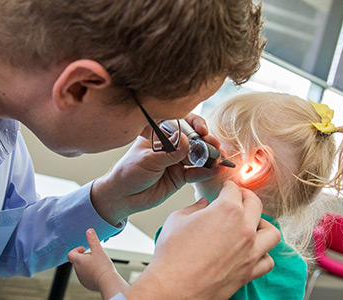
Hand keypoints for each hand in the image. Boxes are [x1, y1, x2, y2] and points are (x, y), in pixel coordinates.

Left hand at [67, 229, 128, 298]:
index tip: (84, 249)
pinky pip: (87, 277)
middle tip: (95, 256)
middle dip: (85, 257)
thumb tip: (89, 231)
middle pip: (78, 261)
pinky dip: (91, 274)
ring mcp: (82, 279)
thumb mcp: (99, 250)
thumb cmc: (103, 267)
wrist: (108, 282)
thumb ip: (93, 240)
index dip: (76, 250)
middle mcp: (77, 270)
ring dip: (88, 265)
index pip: (70, 254)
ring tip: (98, 264)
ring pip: (82, 269)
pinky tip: (99, 272)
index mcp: (78, 261)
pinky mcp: (87, 284)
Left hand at [91, 114, 222, 224]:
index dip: (194, 123)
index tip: (201, 130)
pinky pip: (196, 173)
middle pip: (193, 139)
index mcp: (159, 134)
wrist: (123, 196)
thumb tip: (186, 141)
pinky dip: (206, 172)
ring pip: (197, 156)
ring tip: (220, 158)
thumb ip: (169, 153)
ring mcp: (176, 161)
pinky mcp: (180, 177)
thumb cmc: (129, 173)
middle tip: (214, 145)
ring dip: (210, 156)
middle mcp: (170, 145)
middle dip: (206, 141)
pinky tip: (215, 170)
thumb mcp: (148, 160)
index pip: (180, 122)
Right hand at [124, 181, 279, 299]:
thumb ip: (195, 208)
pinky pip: (268, 260)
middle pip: (255, 204)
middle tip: (238, 198)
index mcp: (227, 210)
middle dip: (246, 197)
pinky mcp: (249, 272)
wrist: (174, 286)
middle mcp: (244, 229)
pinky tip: (252, 250)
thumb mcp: (177, 219)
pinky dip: (263, 253)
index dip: (227, 186)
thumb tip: (203, 206)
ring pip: (271, 232)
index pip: (234, 190)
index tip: (225, 188)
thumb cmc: (173, 254)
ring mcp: (250, 252)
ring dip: (262, 224)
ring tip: (251, 224)